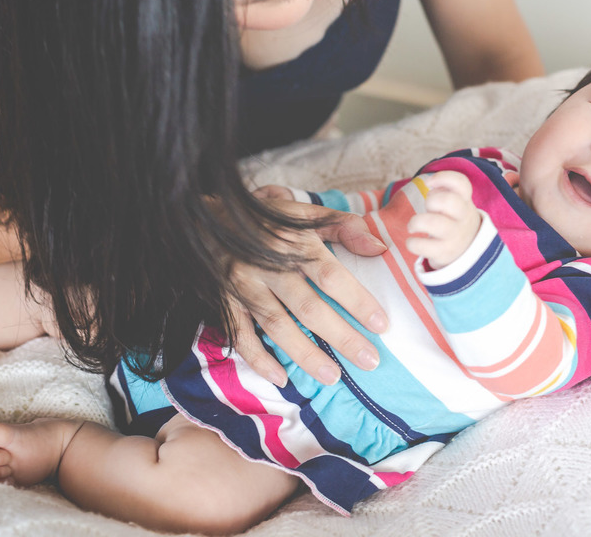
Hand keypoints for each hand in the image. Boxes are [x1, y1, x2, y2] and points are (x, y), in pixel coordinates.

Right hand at [229, 193, 388, 387]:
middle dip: (341, 337)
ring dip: (306, 354)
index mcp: (294, 244)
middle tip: (369, 361)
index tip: (382, 325)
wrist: (208, 217)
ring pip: (277, 326)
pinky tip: (281, 378)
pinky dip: (259, 359)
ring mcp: (245, 286)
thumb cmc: (267, 217)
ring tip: (333, 377)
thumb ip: (345, 226)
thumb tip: (380, 247)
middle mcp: (270, 267)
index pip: (330, 275)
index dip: (357, 300)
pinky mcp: (226, 301)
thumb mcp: (306, 212)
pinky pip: (240, 335)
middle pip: (308, 308)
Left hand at [406, 171, 481, 269]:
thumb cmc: (453, 220)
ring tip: (412, 226)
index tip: (429, 183)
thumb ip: (444, 193)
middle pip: (449, 201)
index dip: (443, 178)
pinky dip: (412, 243)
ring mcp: (454, 236)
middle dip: (432, 200)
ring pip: (434, 223)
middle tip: (427, 208)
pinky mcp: (444, 252)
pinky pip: (423, 246)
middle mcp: (462, 217)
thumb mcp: (456, 204)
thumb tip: (432, 188)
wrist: (468, 249)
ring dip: (417, 222)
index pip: (461, 183)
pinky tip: (413, 242)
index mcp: (464, 201)